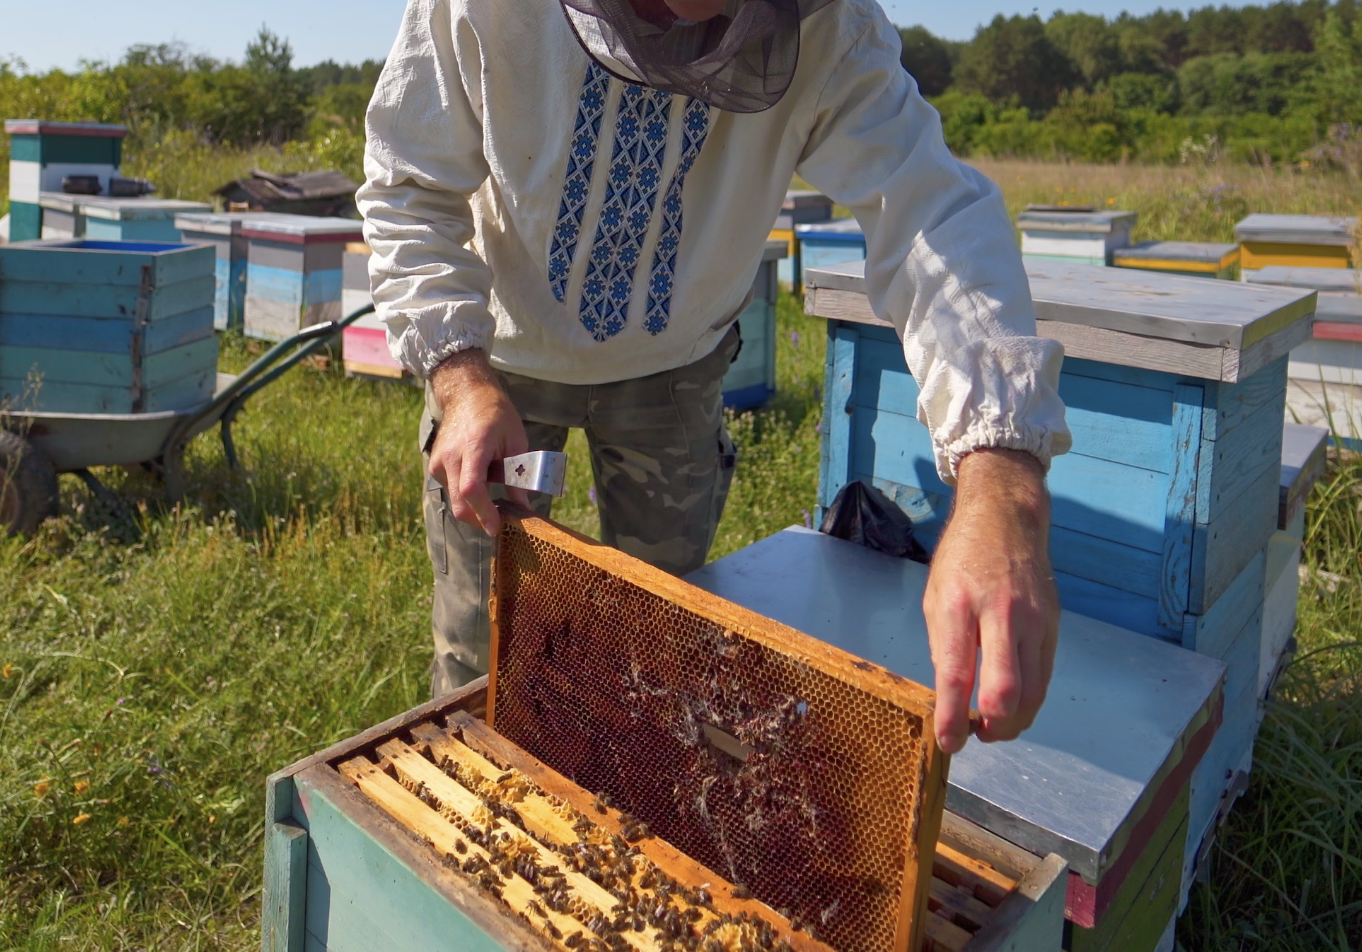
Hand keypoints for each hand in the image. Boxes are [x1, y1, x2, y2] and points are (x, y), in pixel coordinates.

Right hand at [428, 348, 529, 536]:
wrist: (466, 395)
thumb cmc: (497, 415)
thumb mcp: (516, 442)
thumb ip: (519, 477)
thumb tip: (524, 508)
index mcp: (473, 447)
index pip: (471, 489)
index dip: (483, 513)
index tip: (496, 528)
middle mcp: (450, 457)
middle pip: (459, 503)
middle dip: (480, 519)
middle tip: (500, 523)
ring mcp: (438, 462)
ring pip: (455, 500)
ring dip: (475, 505)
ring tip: (494, 487)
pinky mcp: (435, 466)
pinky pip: (451, 490)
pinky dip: (467, 494)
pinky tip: (481, 478)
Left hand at [923, 448, 1058, 753]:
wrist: (1007, 520)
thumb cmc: (962, 560)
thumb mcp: (935, 597)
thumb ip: (943, 647)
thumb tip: (952, 697)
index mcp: (959, 607)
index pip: (957, 676)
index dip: (952, 718)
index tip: (949, 744)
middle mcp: (1001, 615)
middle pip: (1006, 690)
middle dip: (993, 728)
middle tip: (976, 735)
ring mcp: (1033, 621)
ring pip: (1033, 693)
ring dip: (1014, 722)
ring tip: (992, 727)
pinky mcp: (1052, 626)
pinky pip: (1044, 677)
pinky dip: (1029, 701)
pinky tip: (1013, 705)